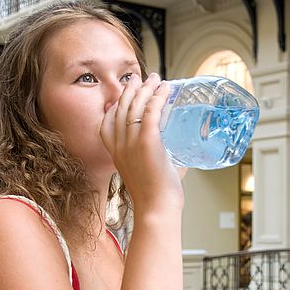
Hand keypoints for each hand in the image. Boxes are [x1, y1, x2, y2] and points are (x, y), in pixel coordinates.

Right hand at [100, 73, 183, 211]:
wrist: (156, 210)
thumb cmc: (156, 199)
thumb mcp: (151, 175)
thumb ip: (163, 163)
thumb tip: (182, 158)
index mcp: (115, 154)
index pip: (107, 123)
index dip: (116, 105)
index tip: (127, 94)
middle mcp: (119, 146)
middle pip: (121, 108)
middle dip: (131, 90)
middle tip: (142, 78)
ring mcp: (131, 143)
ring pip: (135, 106)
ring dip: (147, 89)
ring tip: (157, 79)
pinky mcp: (147, 142)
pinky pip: (150, 112)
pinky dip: (158, 97)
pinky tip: (166, 89)